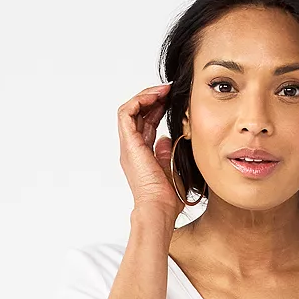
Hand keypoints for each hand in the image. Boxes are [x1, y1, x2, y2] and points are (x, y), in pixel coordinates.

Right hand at [117, 82, 183, 219]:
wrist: (159, 208)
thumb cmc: (166, 197)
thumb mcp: (170, 168)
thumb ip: (166, 153)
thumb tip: (166, 138)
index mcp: (142, 154)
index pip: (146, 123)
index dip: (157, 109)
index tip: (172, 100)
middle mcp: (132, 148)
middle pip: (137, 114)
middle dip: (152, 98)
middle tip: (168, 90)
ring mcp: (128, 146)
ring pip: (130, 110)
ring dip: (146, 96)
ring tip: (162, 90)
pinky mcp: (129, 144)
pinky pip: (127, 113)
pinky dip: (139, 101)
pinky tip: (155, 97)